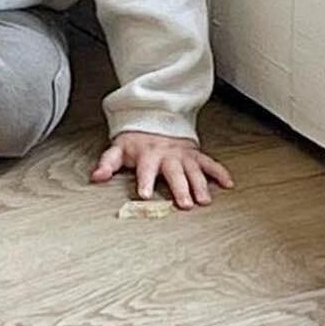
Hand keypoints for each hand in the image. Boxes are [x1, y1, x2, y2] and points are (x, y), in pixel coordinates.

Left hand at [91, 131, 233, 209]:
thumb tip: (96, 177)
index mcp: (148, 156)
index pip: (145, 170)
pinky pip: (210, 163)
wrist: (154, 121)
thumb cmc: (136, 142)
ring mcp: (183, 156)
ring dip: (200, 186)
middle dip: (180, 188)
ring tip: (204, 201)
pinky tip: (228, 184)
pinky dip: (220, 173)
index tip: (144, 194)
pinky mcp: (195, 155)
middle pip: (174, 173)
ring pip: (194, 171)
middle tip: (184, 204)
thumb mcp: (118, 149)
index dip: (144, 182)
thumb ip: (107, 163)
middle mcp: (167, 156)